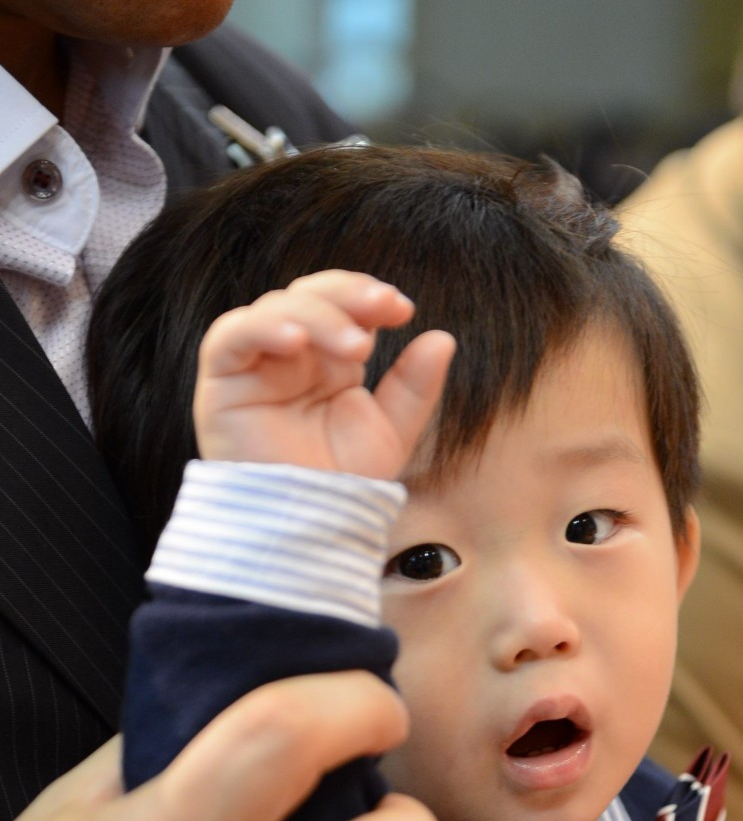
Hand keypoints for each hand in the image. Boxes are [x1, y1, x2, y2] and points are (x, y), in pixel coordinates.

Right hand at [194, 269, 455, 477]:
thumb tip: (442, 338)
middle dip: (348, 294)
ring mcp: (254, 365)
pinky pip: (231, 337)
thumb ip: (414, 387)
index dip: (367, 296)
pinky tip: (295, 340)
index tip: (402, 308)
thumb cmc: (342, 485)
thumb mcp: (390, 432)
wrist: (306, 526)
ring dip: (319, 315)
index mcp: (326, 362)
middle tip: (383, 308)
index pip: (341, 305)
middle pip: (309, 295)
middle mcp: (290, 356)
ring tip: (356, 347)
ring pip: (276, 308)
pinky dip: (263, 328)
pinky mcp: (222, 382)